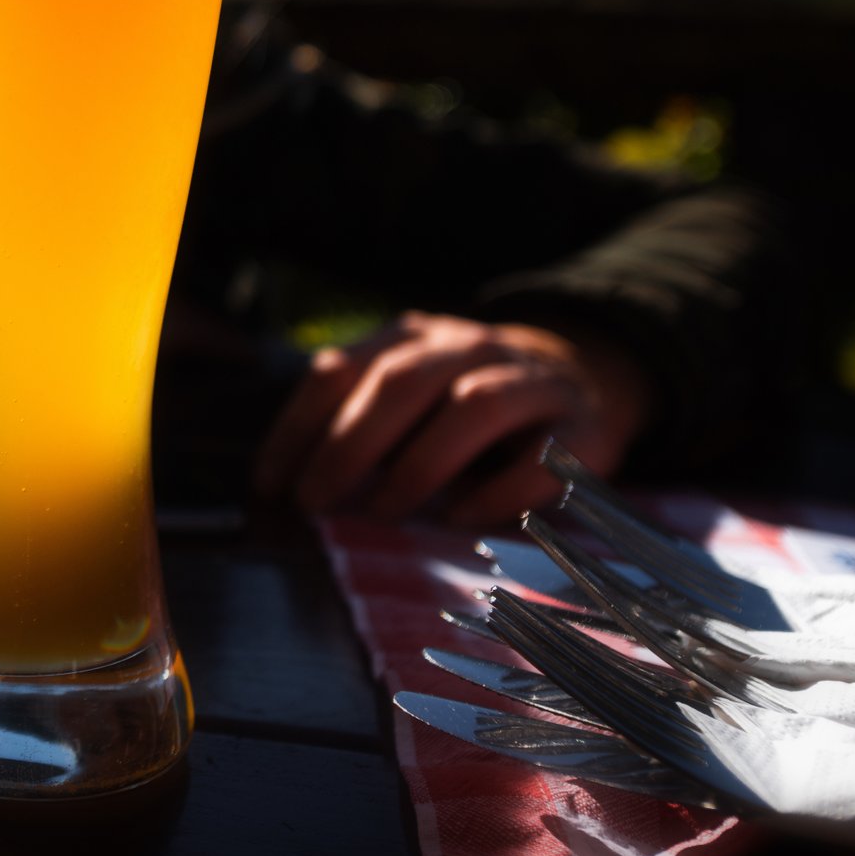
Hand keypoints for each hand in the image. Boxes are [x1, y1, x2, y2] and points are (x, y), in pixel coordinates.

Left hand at [252, 311, 647, 528]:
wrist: (582, 379)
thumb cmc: (466, 405)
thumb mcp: (407, 399)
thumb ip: (357, 422)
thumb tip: (290, 486)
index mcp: (410, 337)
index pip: (339, 369)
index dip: (298, 427)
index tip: (270, 484)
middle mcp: (467, 347)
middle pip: (401, 382)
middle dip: (349, 445)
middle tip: (315, 503)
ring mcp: (529, 380)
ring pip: (474, 405)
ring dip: (420, 462)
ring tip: (383, 510)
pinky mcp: (584, 427)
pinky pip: (544, 455)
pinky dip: (499, 490)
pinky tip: (461, 518)